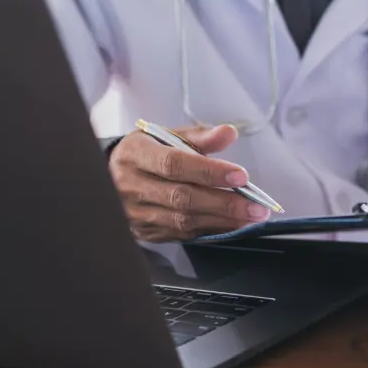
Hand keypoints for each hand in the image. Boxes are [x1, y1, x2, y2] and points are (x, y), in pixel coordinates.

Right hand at [109, 124, 271, 241]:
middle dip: (225, 203)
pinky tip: (233, 225)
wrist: (109, 178)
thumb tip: (229, 133)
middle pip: (182, 197)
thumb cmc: (147, 153)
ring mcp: (137, 213)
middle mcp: (132, 185)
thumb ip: (200, 137)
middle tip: (257, 206)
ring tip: (252, 217)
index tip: (241, 176)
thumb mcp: (167, 136)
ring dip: (223, 220)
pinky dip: (212, 230)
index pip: (175, 164)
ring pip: (184, 220)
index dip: (209, 172)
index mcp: (137, 154)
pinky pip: (183, 234)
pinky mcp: (146, 232)